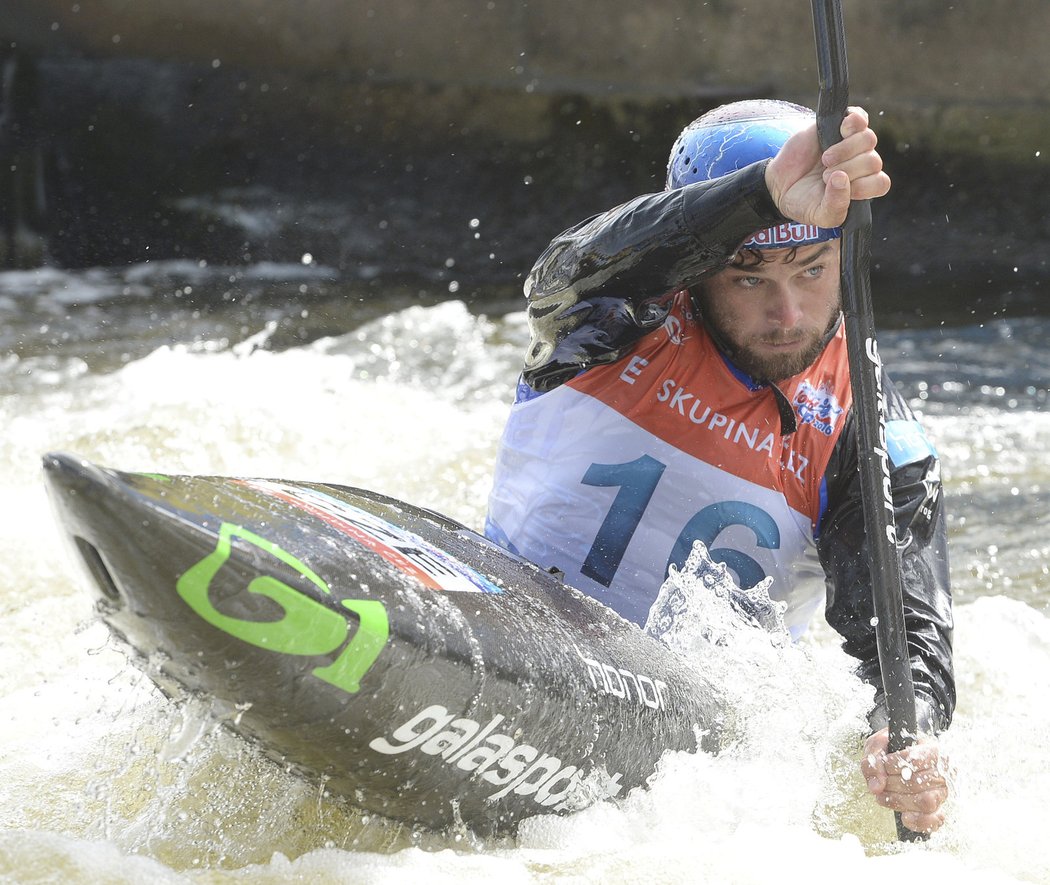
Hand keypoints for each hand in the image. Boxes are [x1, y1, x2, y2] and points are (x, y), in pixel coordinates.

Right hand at [764, 106, 890, 228]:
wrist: (779, 184)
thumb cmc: (802, 202)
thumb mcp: (818, 215)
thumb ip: (835, 207)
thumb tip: (842, 179)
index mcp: (862, 188)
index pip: (881, 183)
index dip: (864, 186)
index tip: (842, 189)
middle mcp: (861, 165)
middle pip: (873, 161)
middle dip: (848, 170)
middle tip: (824, 176)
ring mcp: (852, 144)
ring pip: (869, 139)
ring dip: (845, 150)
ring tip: (826, 159)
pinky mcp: (840, 126)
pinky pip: (859, 117)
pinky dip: (853, 122)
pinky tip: (840, 131)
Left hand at [861, 728, 949, 834]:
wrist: (897, 759)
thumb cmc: (892, 749)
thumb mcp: (879, 744)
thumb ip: (874, 759)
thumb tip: (876, 786)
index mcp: (931, 750)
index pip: (916, 759)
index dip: (894, 764)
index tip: (884, 764)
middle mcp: (941, 772)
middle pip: (918, 783)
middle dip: (891, 784)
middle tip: (881, 781)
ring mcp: (941, 792)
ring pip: (926, 802)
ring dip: (899, 801)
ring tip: (884, 795)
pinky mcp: (938, 810)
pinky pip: (934, 821)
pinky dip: (918, 821)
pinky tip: (904, 816)